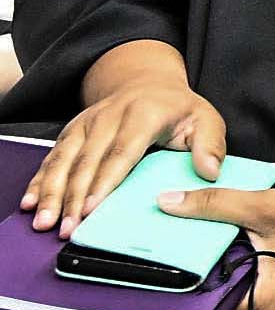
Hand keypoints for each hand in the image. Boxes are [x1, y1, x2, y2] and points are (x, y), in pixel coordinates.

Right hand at [20, 42, 225, 237]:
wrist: (147, 81)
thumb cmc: (179, 108)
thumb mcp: (206, 119)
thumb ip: (211, 145)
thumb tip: (210, 172)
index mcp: (143, 115)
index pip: (121, 152)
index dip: (105, 181)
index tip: (93, 208)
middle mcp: (109, 117)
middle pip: (86, 161)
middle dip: (74, 197)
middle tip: (67, 228)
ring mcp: (86, 123)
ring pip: (63, 160)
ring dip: (50, 192)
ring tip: (44, 221)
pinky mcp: (72, 131)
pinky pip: (52, 157)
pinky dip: (39, 180)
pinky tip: (29, 202)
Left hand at [157, 184, 274, 309]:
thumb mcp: (264, 206)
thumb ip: (213, 205)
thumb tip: (165, 202)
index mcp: (265, 299)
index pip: (206, 306)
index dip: (179, 287)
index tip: (153, 268)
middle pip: (218, 300)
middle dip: (194, 277)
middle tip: (161, 254)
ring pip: (233, 293)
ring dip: (215, 271)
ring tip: (184, 248)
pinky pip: (250, 286)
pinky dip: (234, 269)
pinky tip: (220, 246)